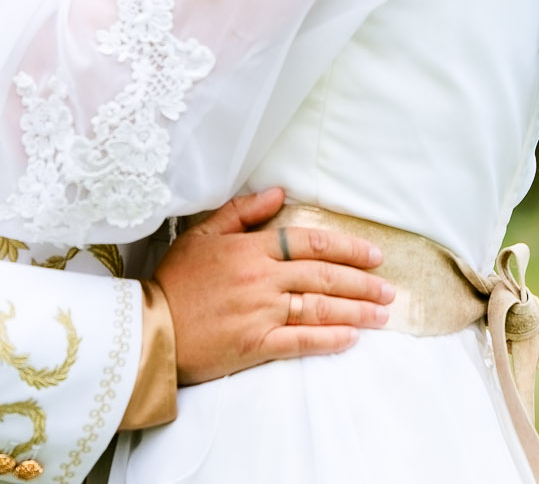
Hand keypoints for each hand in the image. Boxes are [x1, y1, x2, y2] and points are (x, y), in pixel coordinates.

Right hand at [152, 187, 393, 384]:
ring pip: (319, 308)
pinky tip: (351, 338)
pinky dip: (329, 339)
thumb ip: (242, 211)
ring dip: (356, 310)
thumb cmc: (175, 280)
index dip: (347, 247)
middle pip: (323, 275)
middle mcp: (261, 278)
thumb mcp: (202, 235)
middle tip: (388, 288)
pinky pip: (301, 341)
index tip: (373, 256)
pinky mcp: (256, 345)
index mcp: (250, 249)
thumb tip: (279, 192)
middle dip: (362, 282)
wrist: (150, 328)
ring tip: (381, 314)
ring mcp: (260, 312)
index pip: (310, 242)